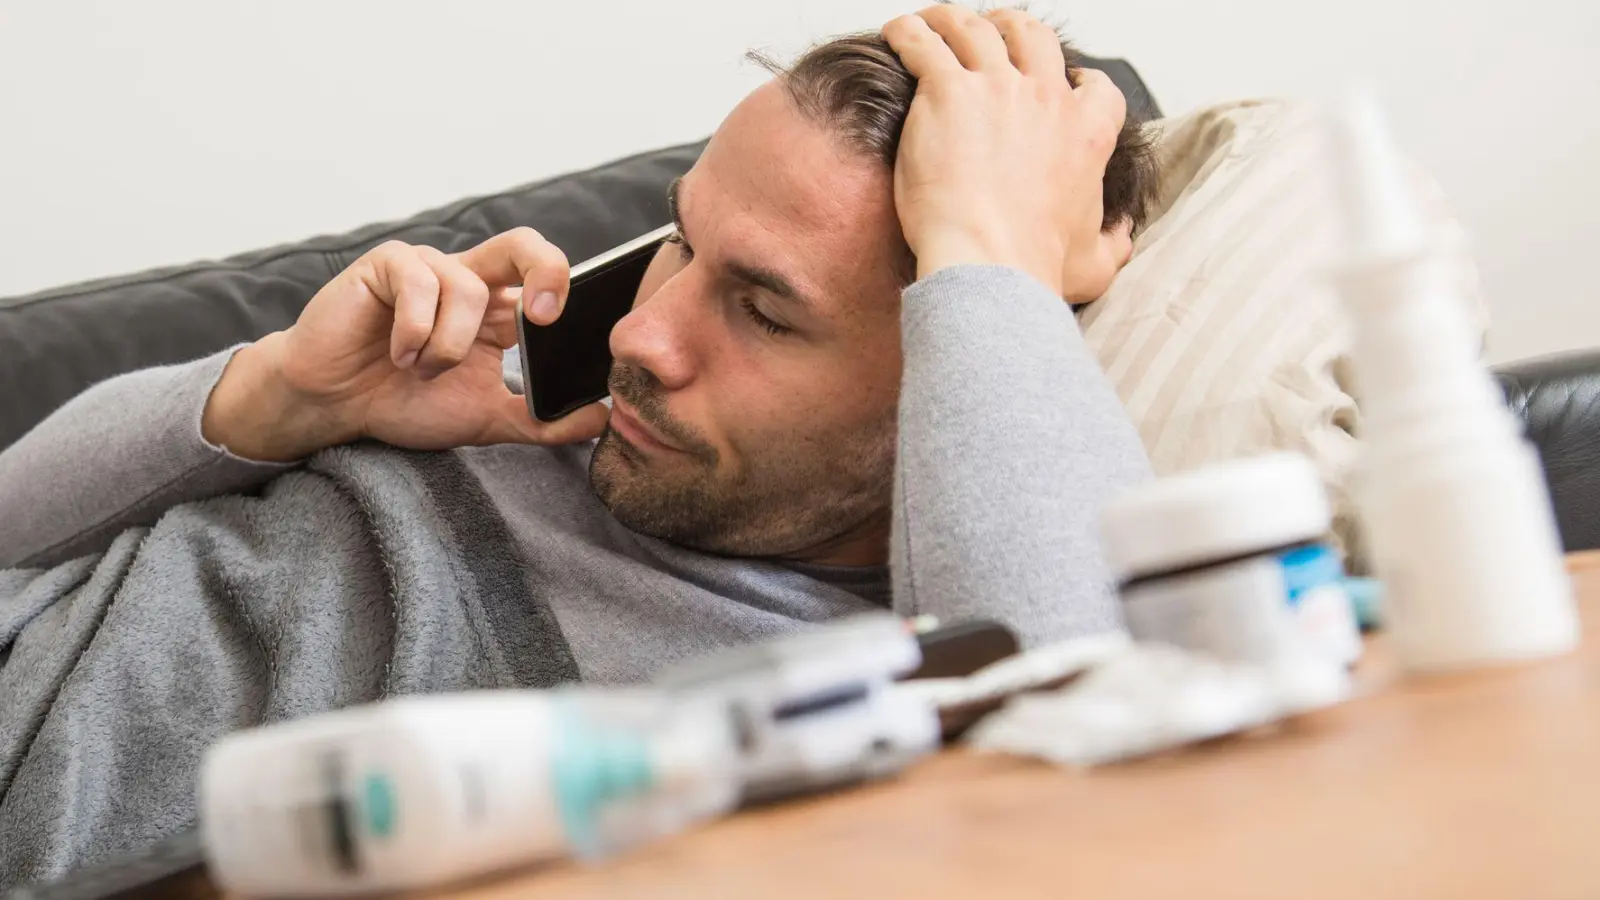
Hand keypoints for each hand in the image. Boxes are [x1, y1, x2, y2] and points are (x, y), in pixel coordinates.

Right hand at [203, 228, 610, 461]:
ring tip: (420, 370)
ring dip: (449, 346)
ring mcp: (426, 268)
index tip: (566, 329)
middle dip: (545, 269)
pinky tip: (397, 354)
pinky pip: (419, 284)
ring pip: (469, 290)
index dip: (565, 293)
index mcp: (494, 310)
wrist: (332, 406)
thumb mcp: (484, 419)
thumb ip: (540, 422)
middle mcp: (466, 279)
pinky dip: (415, 331)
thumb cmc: (402, 403)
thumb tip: (603, 422)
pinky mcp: (386, 265)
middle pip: (522, 245)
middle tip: (543, 316)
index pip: (545, 280)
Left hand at [882, 6, 1133, 301]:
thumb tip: (1122, 240)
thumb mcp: (1096, 262)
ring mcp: (996, 88)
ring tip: (934, 23)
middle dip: (1011, 27)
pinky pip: (925, 43)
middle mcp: (1046, 99)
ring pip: (975, 29)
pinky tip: (898, 33)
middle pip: (1033, 38)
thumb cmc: (1033, 264)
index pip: (1096, 87)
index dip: (1080, 81)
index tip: (1065, 83)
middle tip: (991, 33)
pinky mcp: (946, 91)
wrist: (990, 262)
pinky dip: (908, 32)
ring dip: (952, 19)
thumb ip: (1113, 244)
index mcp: (1086, 133)